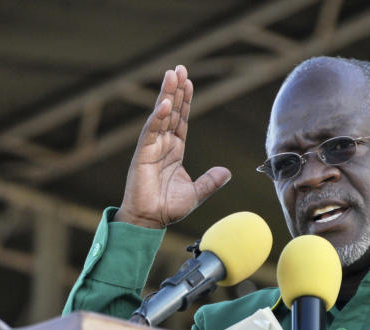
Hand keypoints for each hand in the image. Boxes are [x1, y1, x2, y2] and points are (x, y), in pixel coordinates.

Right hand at [115, 65, 231, 228]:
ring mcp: (151, 148)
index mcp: (174, 150)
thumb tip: (227, 172)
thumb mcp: (196, 193)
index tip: (189, 82)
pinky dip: (157, 118)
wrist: (149, 221)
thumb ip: (210, 181)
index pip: (181, 120)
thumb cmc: (167, 208)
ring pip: (160, 116)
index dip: (185, 101)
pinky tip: (164, 104)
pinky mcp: (142, 155)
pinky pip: (150, 132)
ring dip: (166, 95)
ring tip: (171, 74)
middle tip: (180, 67)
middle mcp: (162, 145)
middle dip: (175, 90)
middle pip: (171, 112)